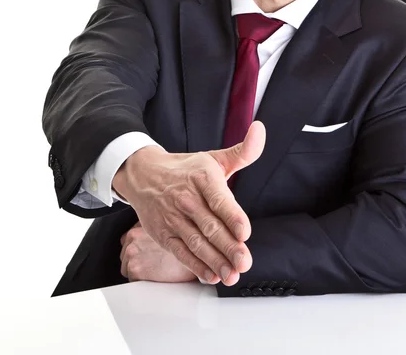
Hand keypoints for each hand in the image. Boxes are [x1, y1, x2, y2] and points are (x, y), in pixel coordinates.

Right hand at [112, 120, 265, 285]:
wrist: (144, 175)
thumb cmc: (186, 169)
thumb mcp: (214, 158)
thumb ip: (243, 151)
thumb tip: (260, 130)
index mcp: (202, 177)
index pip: (218, 199)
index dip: (232, 216)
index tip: (244, 232)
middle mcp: (186, 198)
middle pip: (210, 226)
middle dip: (228, 246)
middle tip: (244, 261)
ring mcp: (173, 218)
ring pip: (196, 243)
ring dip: (215, 261)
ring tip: (232, 274)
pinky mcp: (163, 234)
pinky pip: (181, 252)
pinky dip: (196, 266)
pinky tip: (211, 274)